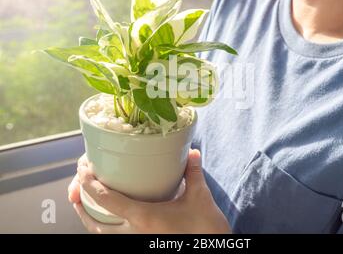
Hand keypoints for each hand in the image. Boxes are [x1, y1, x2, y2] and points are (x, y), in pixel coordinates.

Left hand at [68, 149, 230, 233]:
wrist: (212, 251)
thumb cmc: (205, 229)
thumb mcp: (200, 197)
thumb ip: (193, 172)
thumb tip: (192, 153)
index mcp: (144, 218)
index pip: (106, 200)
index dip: (89, 183)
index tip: (83, 168)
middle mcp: (134, 234)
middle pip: (94, 221)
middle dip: (80, 201)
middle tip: (76, 185)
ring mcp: (136, 242)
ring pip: (100, 234)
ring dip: (87, 216)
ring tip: (82, 201)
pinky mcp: (142, 243)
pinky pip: (113, 237)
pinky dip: (102, 226)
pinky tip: (106, 216)